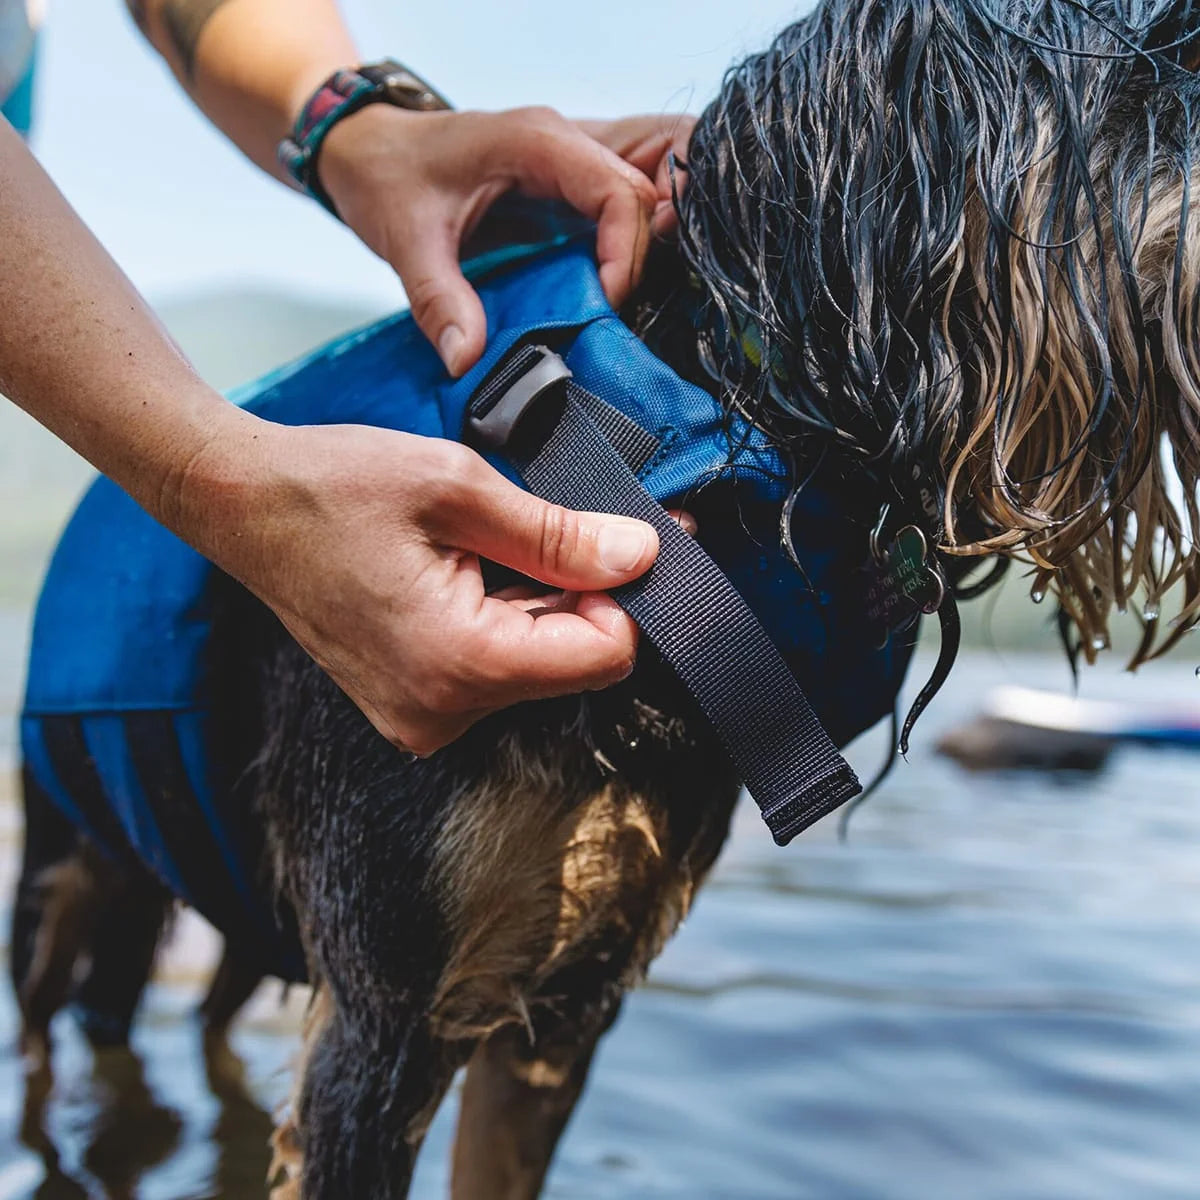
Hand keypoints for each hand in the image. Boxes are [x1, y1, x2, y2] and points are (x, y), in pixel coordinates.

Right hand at [170, 413, 662, 754]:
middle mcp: (443, 711)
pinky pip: (495, 665)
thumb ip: (558, 533)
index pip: (605, 655)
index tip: (631, 537)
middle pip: (574, 662)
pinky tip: (476, 566)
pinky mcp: (413, 701)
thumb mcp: (457, 488)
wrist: (241, 505)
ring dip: (544, 600)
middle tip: (575, 519)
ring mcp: (423, 714)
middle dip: (588, 592)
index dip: (628, 594)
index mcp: (461, 663)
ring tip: (498, 538)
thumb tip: (640, 555)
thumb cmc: (331, 487)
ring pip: (537, 662)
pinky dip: (508, 615)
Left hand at [317, 105, 694, 376]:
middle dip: (646, 257)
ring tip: (622, 308)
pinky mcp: (566, 192)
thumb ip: (439, 299)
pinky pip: (618, 217)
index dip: (624, 254)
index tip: (605, 305)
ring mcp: (571, 166)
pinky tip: (607, 298)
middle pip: (646, 195)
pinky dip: (623, 255)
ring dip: (644, 253)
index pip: (618, 192)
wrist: (367, 149)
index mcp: (538, 143)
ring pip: (642, 202)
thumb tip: (468, 362)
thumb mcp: (405, 239)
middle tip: (619, 314)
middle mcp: (566, 145)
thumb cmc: (386, 175)